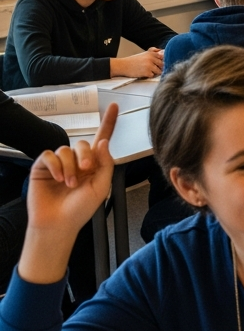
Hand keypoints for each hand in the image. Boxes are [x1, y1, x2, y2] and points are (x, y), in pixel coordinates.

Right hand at [20, 105, 117, 283]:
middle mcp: (77, 161)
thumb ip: (106, 164)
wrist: (58, 224)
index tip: (113, 106)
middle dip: (86, 156)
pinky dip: (56, 165)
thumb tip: (104, 142)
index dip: (108, 122)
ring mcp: (60, 163)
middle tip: (85, 171)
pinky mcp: (43, 167)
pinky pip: (49, 154)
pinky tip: (58, 178)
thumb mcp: (101, 186)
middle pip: (84, 143)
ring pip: (66, 149)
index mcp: (94, 164)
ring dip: (70, 166)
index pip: (102, 139)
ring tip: (69, 183)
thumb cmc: (80, 209)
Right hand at [112, 48, 162, 78]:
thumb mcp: (144, 54)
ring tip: (147, 70)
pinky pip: (153, 75)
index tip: (158, 63)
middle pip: (162, 65)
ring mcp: (150, 66)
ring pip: (159, 71)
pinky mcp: (147, 72)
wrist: (123, 65)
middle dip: (159, 68)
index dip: (161, 61)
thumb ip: (153, 52)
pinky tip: (143, 73)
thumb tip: (162, 52)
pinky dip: (149, 75)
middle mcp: (151, 58)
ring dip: (154, 72)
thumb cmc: (134, 60)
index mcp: (151, 53)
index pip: (163, 57)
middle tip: (152, 68)